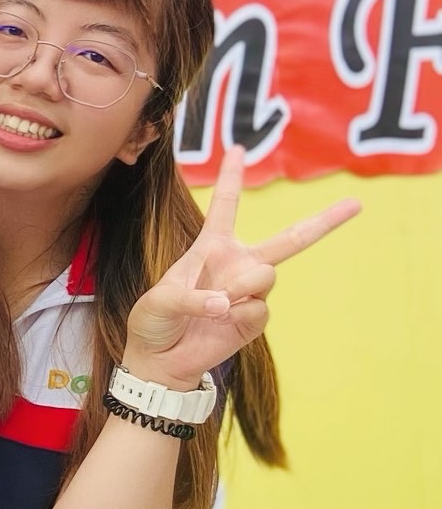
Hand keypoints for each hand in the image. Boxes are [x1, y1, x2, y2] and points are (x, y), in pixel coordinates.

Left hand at [124, 148, 359, 388]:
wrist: (158, 359)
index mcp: (211, 247)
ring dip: (243, 286)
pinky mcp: (253, 320)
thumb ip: (192, 297)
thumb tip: (228, 304)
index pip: (225, 206)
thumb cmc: (153, 321)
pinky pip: (257, 310)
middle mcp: (237, 264)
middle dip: (324, 222)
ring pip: (266, 275)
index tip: (238, 148)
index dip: (231, 177)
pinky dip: (237, 316)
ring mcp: (249, 293)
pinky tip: (220, 322)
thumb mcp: (160, 300)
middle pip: (288, 239)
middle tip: (355, 204)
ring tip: (216, 304)